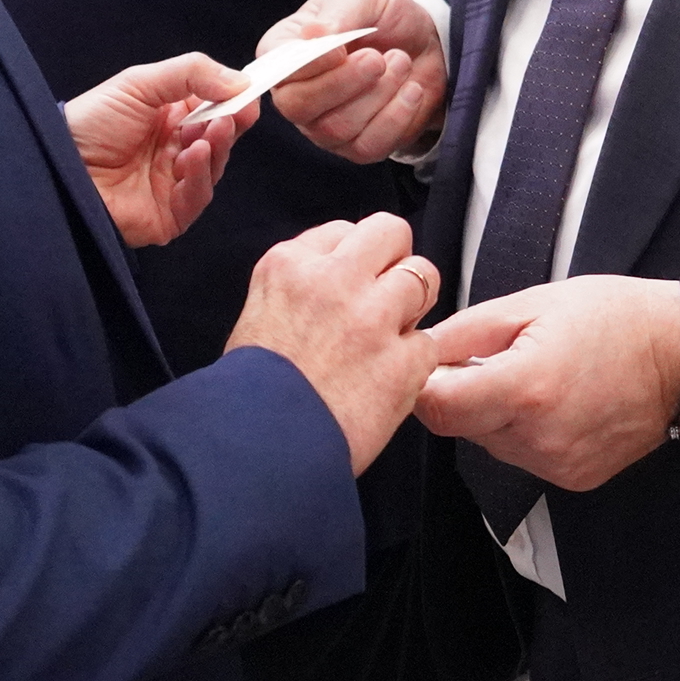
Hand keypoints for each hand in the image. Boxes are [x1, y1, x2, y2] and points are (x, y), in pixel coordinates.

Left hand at [64, 53, 255, 248]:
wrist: (56, 166)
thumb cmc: (91, 122)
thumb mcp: (139, 83)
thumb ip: (191, 74)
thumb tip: (241, 80)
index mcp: (169, 119)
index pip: (215, 110)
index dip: (233, 102)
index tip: (250, 92)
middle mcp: (174, 151)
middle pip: (219, 140)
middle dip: (227, 125)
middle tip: (233, 113)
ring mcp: (172, 185)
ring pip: (213, 168)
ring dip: (215, 148)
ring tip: (209, 132)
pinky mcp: (168, 215)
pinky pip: (196, 198)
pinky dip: (200, 177)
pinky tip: (191, 157)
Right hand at [228, 213, 441, 474]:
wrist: (261, 450)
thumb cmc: (249, 398)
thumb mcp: (256, 317)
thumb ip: (297, 288)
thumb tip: (331, 283)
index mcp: (288, 266)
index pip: (343, 230)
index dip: (355, 259)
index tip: (353, 283)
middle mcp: (332, 281)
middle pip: (391, 232)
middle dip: (395, 260)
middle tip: (386, 296)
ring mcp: (371, 318)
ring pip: (423, 276)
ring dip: (414, 306)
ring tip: (392, 337)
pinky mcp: (401, 361)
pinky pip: (429, 343)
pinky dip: (417, 363)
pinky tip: (392, 380)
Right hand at [261, 0, 445, 163]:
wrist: (426, 43)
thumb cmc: (384, 16)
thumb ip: (340, 10)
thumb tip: (312, 35)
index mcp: (286, 49)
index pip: (275, 66)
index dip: (305, 64)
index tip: (340, 49)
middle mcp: (296, 91)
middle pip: (296, 105)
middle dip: (342, 82)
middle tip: (377, 58)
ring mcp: (323, 125)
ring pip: (336, 127)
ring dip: (379, 93)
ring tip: (401, 61)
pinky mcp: (356, 147)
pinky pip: (367, 146)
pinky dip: (397, 116)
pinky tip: (412, 89)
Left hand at [415, 276, 679, 491]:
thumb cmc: (614, 316)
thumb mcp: (533, 303)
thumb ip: (467, 330)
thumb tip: (420, 349)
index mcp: (525, 388)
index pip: (435, 408)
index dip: (425, 383)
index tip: (435, 362)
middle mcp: (538, 438)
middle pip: (461, 426)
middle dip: (465, 392)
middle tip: (498, 356)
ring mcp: (558, 465)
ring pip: (492, 443)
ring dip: (496, 413)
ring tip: (537, 376)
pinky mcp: (575, 478)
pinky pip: (525, 457)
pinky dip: (527, 432)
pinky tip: (560, 401)